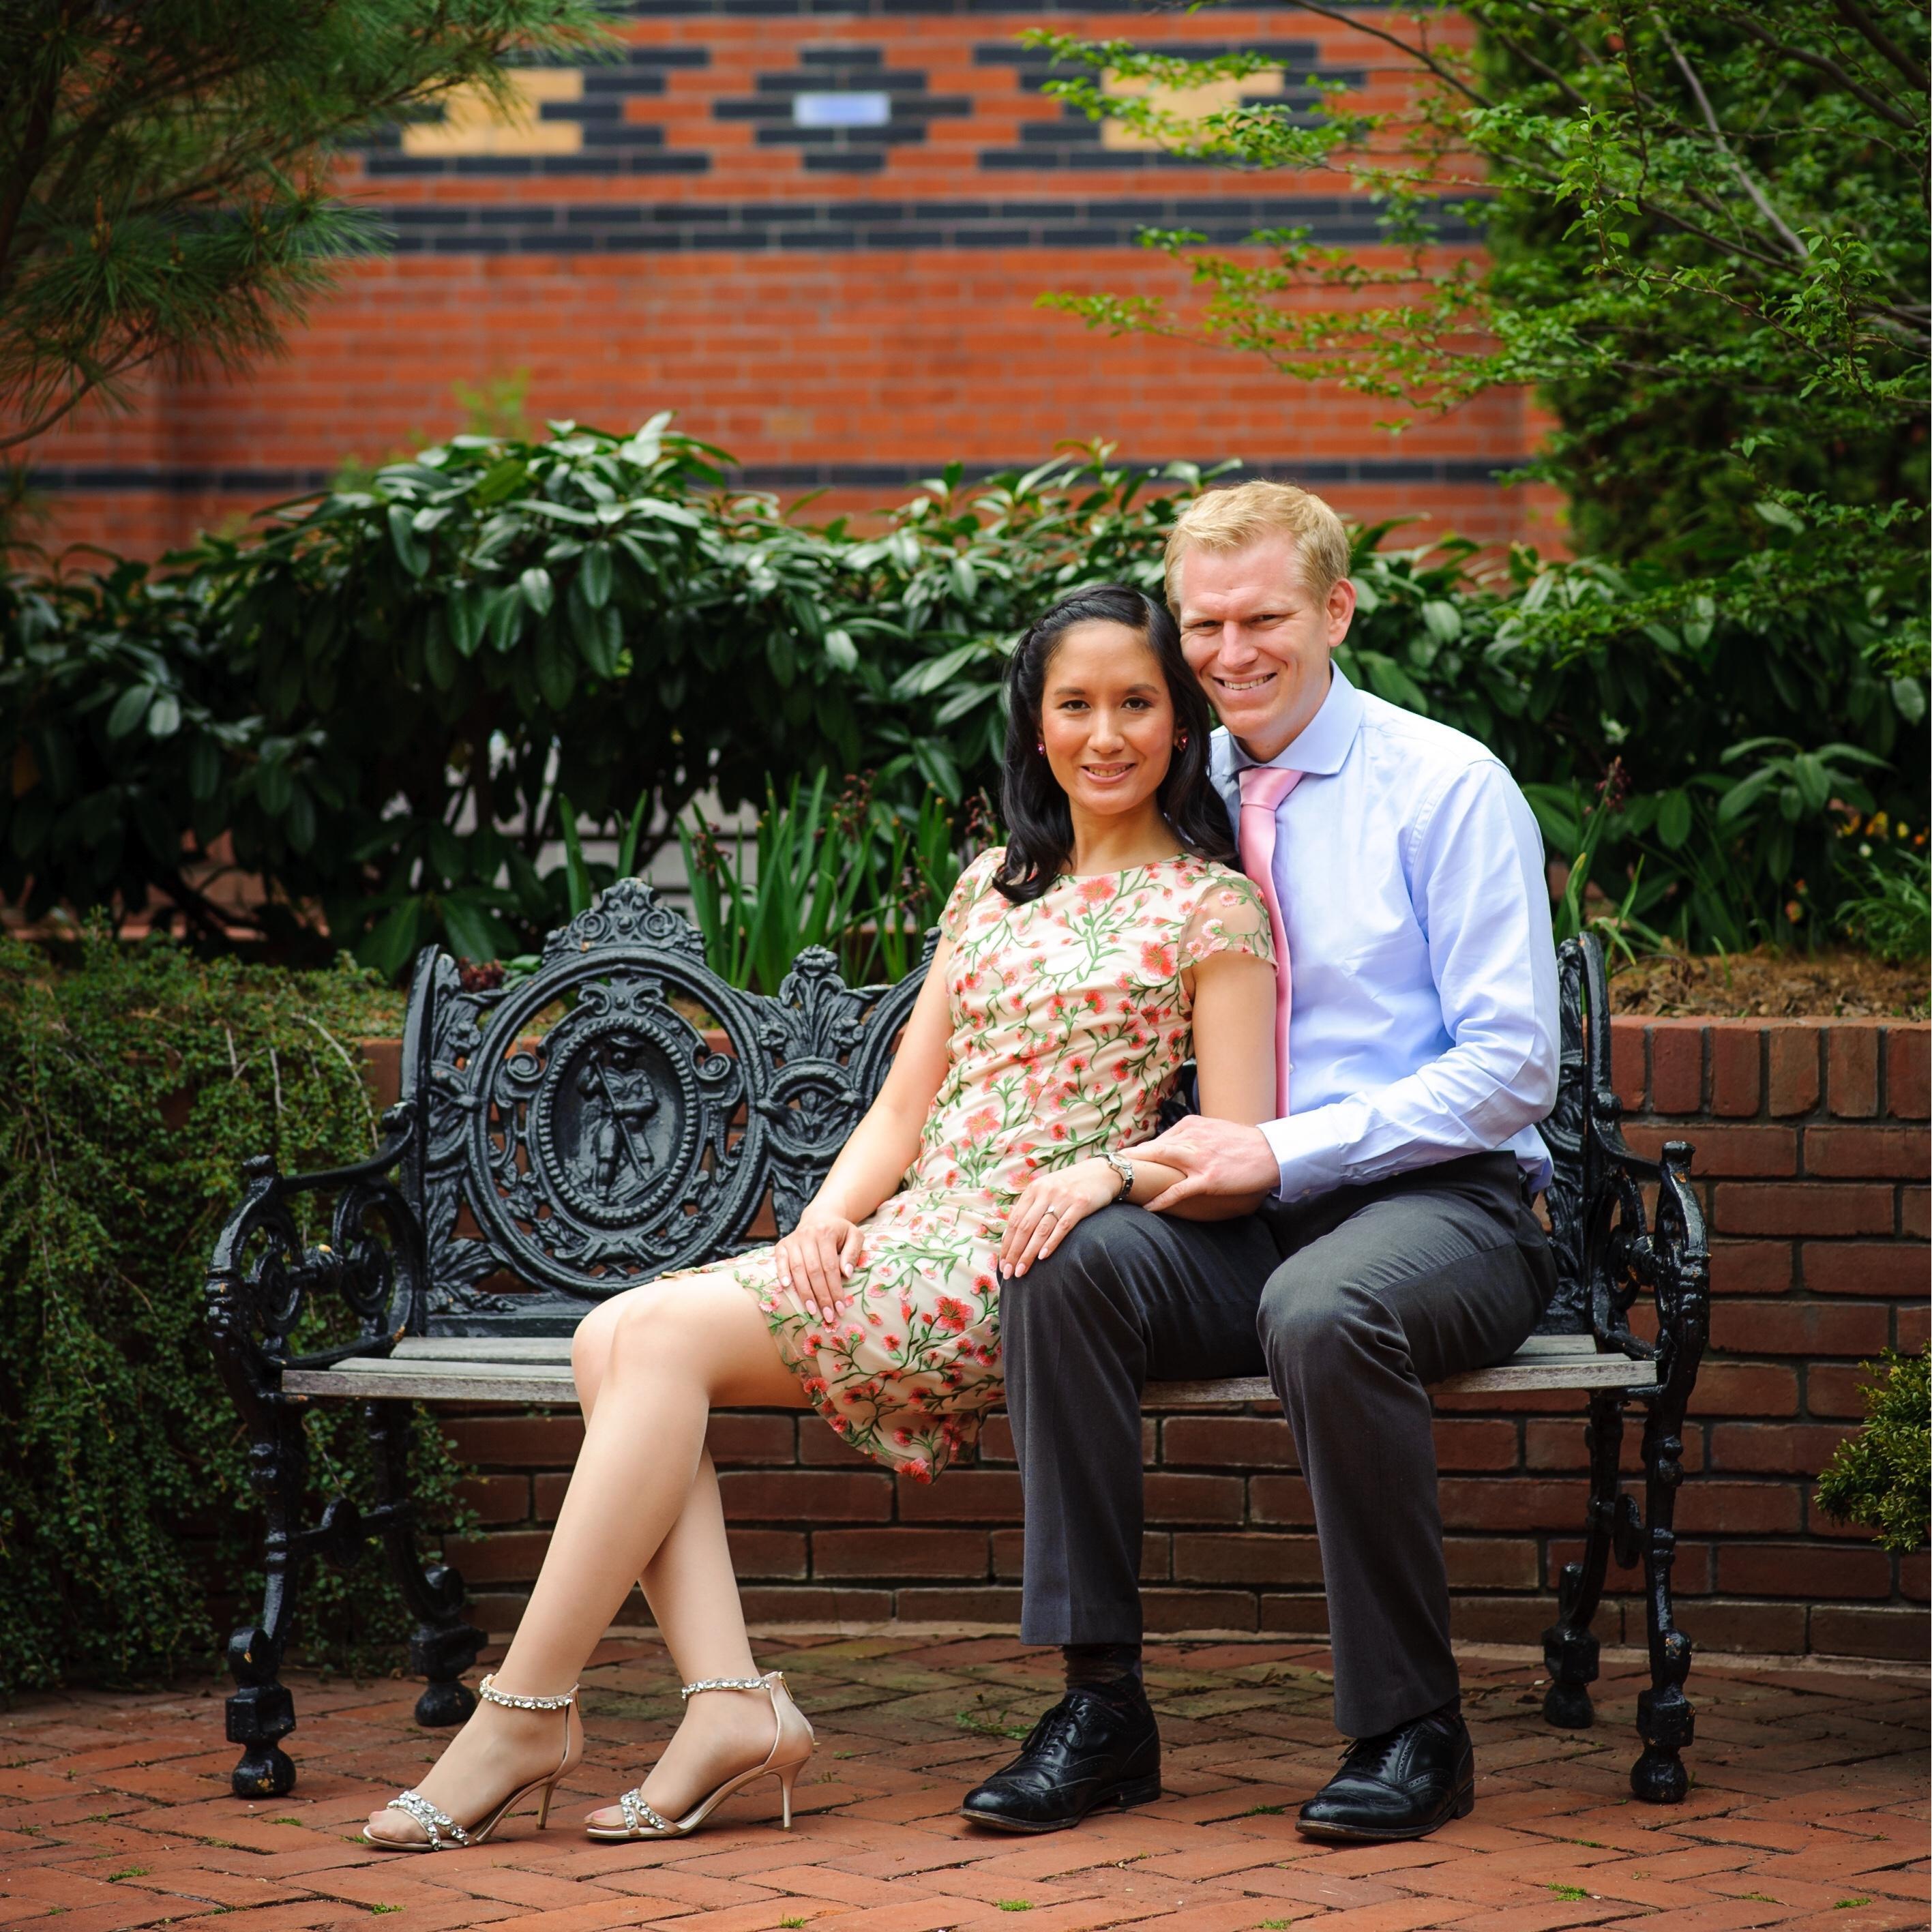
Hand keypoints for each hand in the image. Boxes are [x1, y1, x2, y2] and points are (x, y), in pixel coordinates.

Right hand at [773, 1211, 862, 1319]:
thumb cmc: (839, 1231)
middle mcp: (807, 1235)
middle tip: (828, 1315)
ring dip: (804, 1292)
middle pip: (814, 1271)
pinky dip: (782, 1274)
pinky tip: (787, 1288)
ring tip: (812, 1311)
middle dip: (821, 1296)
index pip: (830, 1267)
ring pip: (797, 1269)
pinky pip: (780, 1261)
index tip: (840, 1308)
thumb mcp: (854, 1235)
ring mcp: (793, 1240)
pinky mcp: (782, 1245)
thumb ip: (853, 1252)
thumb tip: (847, 1273)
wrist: (819, 1217)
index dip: (835, 1289)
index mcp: (826, 1233)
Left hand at [998, 1160, 1119, 1278]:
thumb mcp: (1047, 1189)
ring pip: (1041, 1230)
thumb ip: (1031, 1207)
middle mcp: (1046, 1192)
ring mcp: (1063, 1198)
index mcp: (1034, 1189)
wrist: (1103, 1172)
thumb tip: (1011, 1234)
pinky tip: (1043, 1257)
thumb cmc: (1071, 1185)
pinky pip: (1063, 1227)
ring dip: (1029, 1253)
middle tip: (1009, 1272)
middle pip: (1024, 1227)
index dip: (1006, 1243)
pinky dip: (1051, 1242)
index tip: (1002, 1263)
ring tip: (1021, 1271)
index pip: (1014, 1220)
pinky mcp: (1081, 1204)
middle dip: (1014, 1252)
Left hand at [1133, 1117, 1276, 1212]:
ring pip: (1159, 1162)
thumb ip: (1193, 1135)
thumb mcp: (1214, 1130)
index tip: (1123, 1160)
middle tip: (1108, 1169)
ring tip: (1119, 1184)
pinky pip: (1178, 1190)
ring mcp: (1198, 1158)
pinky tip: (1149, 1206)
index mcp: (1191, 1125)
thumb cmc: (1244, 1143)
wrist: (1271, 1152)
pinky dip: (1161, 1199)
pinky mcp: (1208, 1178)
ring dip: (1138, 1173)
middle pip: (1152, 1148)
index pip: (1159, 1139)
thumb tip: (1175, 1145)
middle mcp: (1190, 1138)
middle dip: (1129, 1159)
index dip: (1140, 1152)